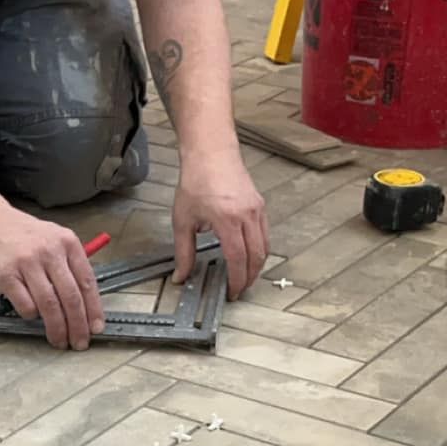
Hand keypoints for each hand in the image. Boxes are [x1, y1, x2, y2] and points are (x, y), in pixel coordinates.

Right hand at [0, 209, 104, 349]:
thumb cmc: (26, 239)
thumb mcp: (55, 242)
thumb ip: (71, 268)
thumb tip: (85, 308)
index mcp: (67, 243)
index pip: (87, 282)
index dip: (93, 309)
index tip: (96, 328)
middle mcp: (50, 251)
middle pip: (70, 297)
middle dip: (77, 325)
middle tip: (79, 342)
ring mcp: (27, 262)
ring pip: (49, 304)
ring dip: (57, 328)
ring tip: (59, 340)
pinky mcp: (7, 275)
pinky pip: (25, 305)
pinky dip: (32, 316)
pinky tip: (33, 317)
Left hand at [173, 149, 269, 299]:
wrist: (211, 153)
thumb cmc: (196, 181)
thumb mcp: (183, 219)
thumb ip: (183, 251)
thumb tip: (181, 275)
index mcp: (227, 220)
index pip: (238, 259)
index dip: (237, 280)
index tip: (232, 292)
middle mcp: (247, 215)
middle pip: (255, 257)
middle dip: (249, 278)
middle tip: (239, 290)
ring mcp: (257, 210)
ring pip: (264, 247)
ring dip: (256, 266)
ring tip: (244, 277)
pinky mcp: (260, 206)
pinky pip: (265, 234)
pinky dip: (259, 250)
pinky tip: (248, 256)